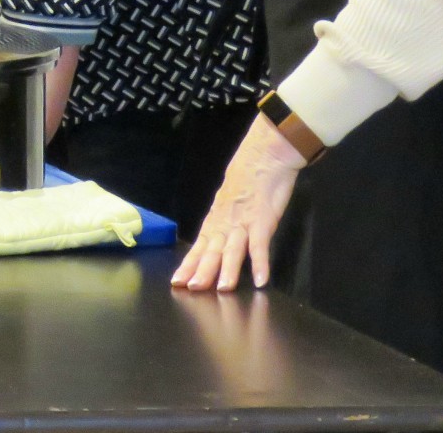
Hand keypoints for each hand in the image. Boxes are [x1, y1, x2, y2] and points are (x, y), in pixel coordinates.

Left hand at [171, 114, 308, 291]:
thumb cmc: (248, 174)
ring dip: (227, 270)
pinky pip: (261, 244)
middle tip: (191, 289)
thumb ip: (223, 216)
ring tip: (221, 289)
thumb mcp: (228, 197)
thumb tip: (216, 232)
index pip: (200, 245)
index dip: (189, 263)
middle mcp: (226, 221)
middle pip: (211, 250)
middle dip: (201, 271)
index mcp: (217, 218)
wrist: (265, 154)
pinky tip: (260, 279)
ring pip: (232, 249)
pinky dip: (261, 262)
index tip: (177, 281)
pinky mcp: (263, 219)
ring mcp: (243, 221)